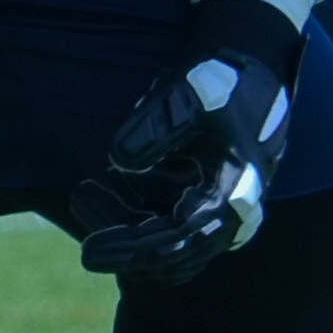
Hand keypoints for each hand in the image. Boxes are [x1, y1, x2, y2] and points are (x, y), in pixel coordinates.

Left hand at [58, 0, 296, 287]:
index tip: (89, 251)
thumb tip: (117, 161)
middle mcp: (232, 214)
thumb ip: (158, 126)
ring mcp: (218, 214)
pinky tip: (99, 192)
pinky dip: (133, 222)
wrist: (247, 74)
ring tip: (84, 197)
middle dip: (125, 251)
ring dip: (126, 235)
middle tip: (84, 246)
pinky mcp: (204, 207)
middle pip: (173, 258)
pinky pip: (166, 233)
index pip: (178, 238)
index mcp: (235, 191)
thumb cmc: (222, 84)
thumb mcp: (192, 96)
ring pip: (168, 251)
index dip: (132, 248)